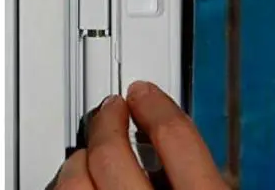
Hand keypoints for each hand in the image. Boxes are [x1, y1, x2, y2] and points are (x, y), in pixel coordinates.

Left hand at [53, 81, 226, 189]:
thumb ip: (206, 176)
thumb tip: (199, 152)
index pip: (176, 139)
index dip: (155, 105)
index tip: (144, 93)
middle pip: (111, 154)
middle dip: (107, 122)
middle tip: (112, 109)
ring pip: (75, 177)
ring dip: (80, 158)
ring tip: (89, 153)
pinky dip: (68, 184)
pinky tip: (79, 182)